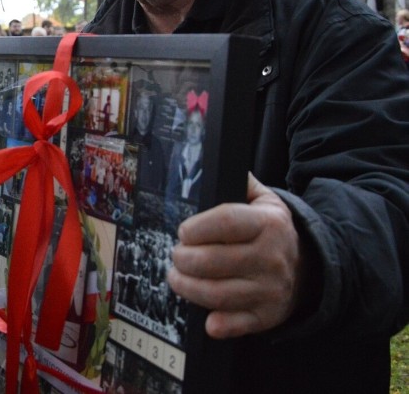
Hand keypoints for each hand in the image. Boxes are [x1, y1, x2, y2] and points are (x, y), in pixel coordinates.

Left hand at [167, 173, 304, 338]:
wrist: (310, 268)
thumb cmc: (272, 231)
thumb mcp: (265, 200)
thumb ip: (241, 183)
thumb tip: (218, 161)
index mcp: (268, 224)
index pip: (226, 222)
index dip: (196, 228)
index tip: (184, 232)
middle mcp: (271, 258)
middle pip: (214, 261)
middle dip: (184, 259)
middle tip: (176, 255)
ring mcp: (270, 290)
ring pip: (218, 294)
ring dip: (188, 287)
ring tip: (177, 278)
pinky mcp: (267, 316)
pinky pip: (238, 325)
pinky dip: (219, 324)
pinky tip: (207, 318)